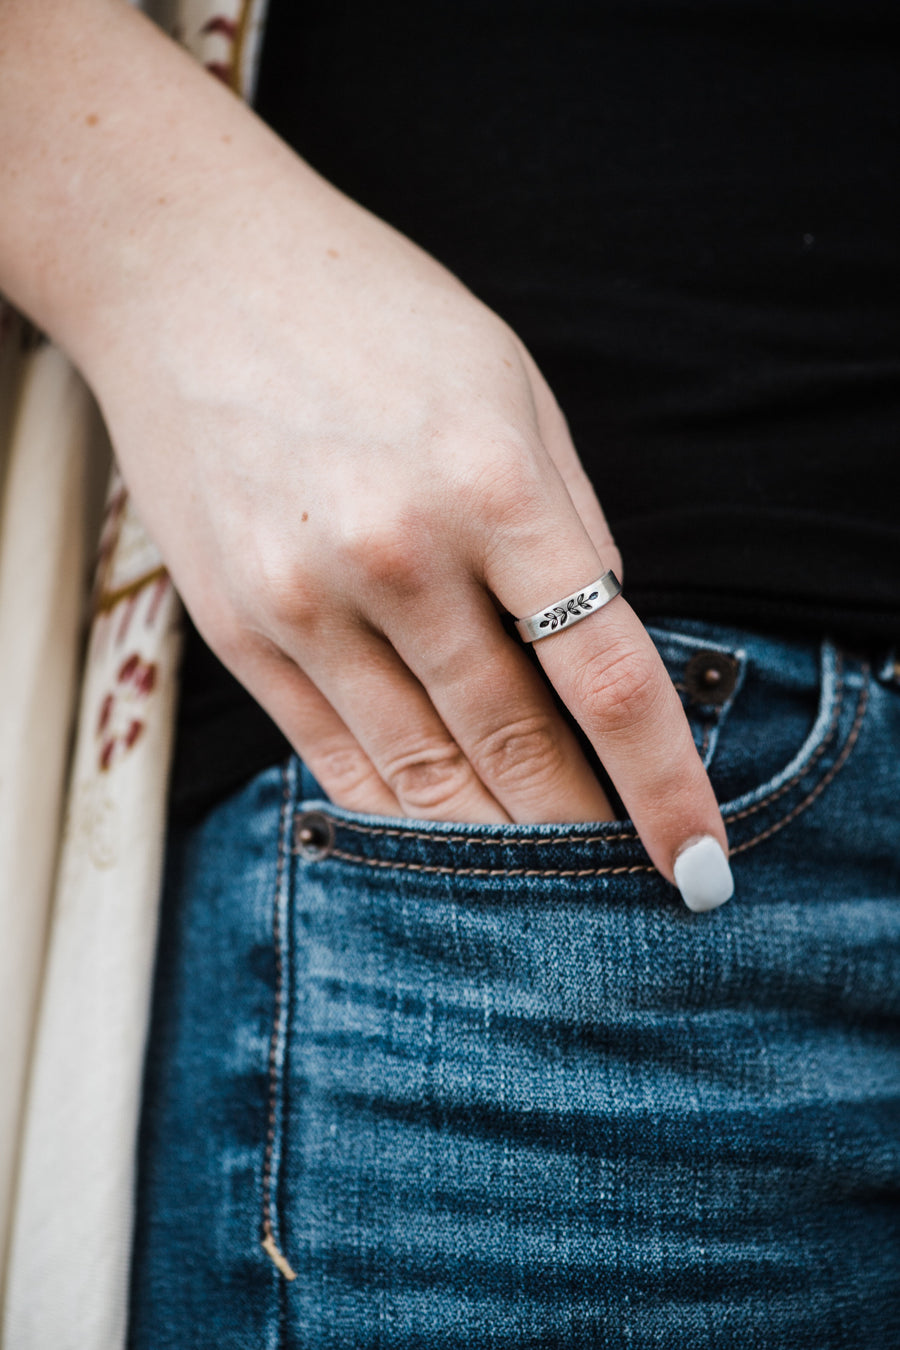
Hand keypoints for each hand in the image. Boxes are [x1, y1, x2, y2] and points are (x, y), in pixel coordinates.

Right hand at [92, 181, 728, 911]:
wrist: (190, 276)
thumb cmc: (373, 319)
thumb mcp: (512, 387)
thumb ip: (569, 524)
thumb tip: (604, 638)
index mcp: (493, 483)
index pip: (607, 677)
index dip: (663, 787)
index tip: (698, 861)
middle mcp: (397, 554)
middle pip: (515, 745)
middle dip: (580, 833)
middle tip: (618, 886)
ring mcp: (305, 601)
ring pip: (422, 777)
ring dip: (494, 843)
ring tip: (539, 886)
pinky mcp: (239, 630)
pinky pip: (334, 762)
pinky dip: (401, 814)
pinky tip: (444, 838)